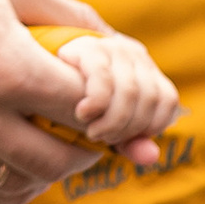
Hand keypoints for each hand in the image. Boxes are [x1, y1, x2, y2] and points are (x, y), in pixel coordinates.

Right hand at [0, 0, 162, 203]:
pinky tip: (13, 169)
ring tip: (49, 147)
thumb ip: (71, 19)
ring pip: (17, 185)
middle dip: (86, 151)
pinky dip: (3, 190)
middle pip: (57, 161)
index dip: (111, 115)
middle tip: (89, 136)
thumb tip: (124, 50)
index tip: (113, 111)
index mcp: (6, 66)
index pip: (86, 114)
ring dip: (45, 173)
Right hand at [54, 31, 178, 161]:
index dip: (150, 125)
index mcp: (142, 67)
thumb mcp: (107, 123)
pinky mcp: (87, 47)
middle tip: (103, 139)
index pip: (167, 100)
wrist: (37, 71)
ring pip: (132, 92)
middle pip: (150, 98)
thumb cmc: (73, 101)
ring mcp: (111, 47)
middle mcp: (131, 52)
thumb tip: (151, 157)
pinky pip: (105, 80)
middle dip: (128, 129)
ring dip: (113, 122)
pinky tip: (83, 114)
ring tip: (92, 132)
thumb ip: (130, 140)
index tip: (124, 138)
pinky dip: (97, 104)